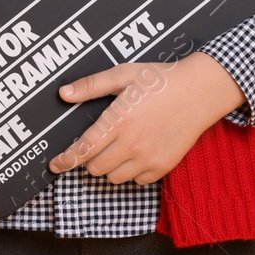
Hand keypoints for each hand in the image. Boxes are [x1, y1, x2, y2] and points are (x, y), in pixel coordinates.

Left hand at [46, 52, 247, 184]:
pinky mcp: (162, 166)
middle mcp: (131, 144)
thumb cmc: (160, 79)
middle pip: (95, 168)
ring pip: (113, 178)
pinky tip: (137, 151)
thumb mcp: (123, 74)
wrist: (199, 91)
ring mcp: (148, 158)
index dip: (65, 160)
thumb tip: (64, 94)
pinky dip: (131, 171)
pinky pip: (137, 180)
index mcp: (118, 120)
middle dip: (89, 158)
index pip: (82, 150)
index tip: (54, 165)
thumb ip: (91, 85)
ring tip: (118, 145)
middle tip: (98, 142)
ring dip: (109, 166)